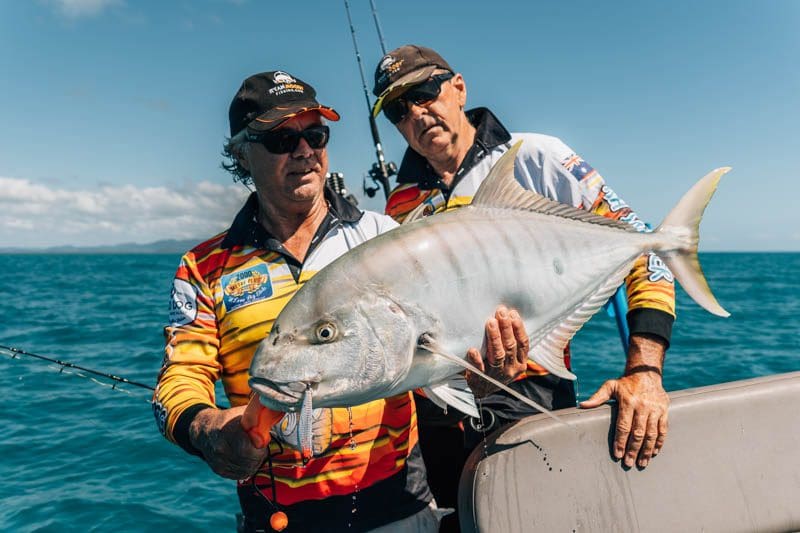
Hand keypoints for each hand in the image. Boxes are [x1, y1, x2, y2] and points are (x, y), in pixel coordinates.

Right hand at [189, 405, 268, 479]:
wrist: (205, 430)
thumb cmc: (230, 419)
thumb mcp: (244, 412)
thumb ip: (259, 417)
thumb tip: (277, 417)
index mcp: (227, 430)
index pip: (248, 448)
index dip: (260, 446)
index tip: (261, 440)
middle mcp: (220, 448)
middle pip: (250, 461)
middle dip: (259, 454)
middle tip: (259, 446)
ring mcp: (218, 461)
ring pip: (247, 470)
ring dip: (255, 462)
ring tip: (252, 451)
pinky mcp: (219, 470)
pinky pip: (240, 474)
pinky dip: (247, 468)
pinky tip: (246, 457)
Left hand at [465, 305, 528, 397]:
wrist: (482, 389)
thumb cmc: (497, 367)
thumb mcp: (510, 358)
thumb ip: (511, 343)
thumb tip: (509, 315)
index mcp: (520, 363)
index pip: (523, 343)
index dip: (518, 328)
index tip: (513, 313)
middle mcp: (511, 369)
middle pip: (510, 346)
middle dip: (506, 327)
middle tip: (501, 312)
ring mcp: (496, 374)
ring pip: (497, 354)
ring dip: (494, 337)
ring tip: (490, 322)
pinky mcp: (481, 378)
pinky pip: (479, 368)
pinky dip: (476, 359)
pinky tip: (472, 350)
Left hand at [579, 334, 669, 467]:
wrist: (646, 373)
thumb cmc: (625, 383)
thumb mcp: (610, 386)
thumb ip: (597, 397)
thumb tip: (582, 406)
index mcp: (628, 402)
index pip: (624, 426)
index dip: (620, 441)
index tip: (617, 454)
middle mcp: (643, 406)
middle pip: (638, 433)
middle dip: (633, 450)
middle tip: (628, 463)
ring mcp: (655, 409)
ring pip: (651, 434)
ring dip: (646, 450)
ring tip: (641, 463)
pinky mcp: (664, 411)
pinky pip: (663, 429)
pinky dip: (659, 442)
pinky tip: (653, 452)